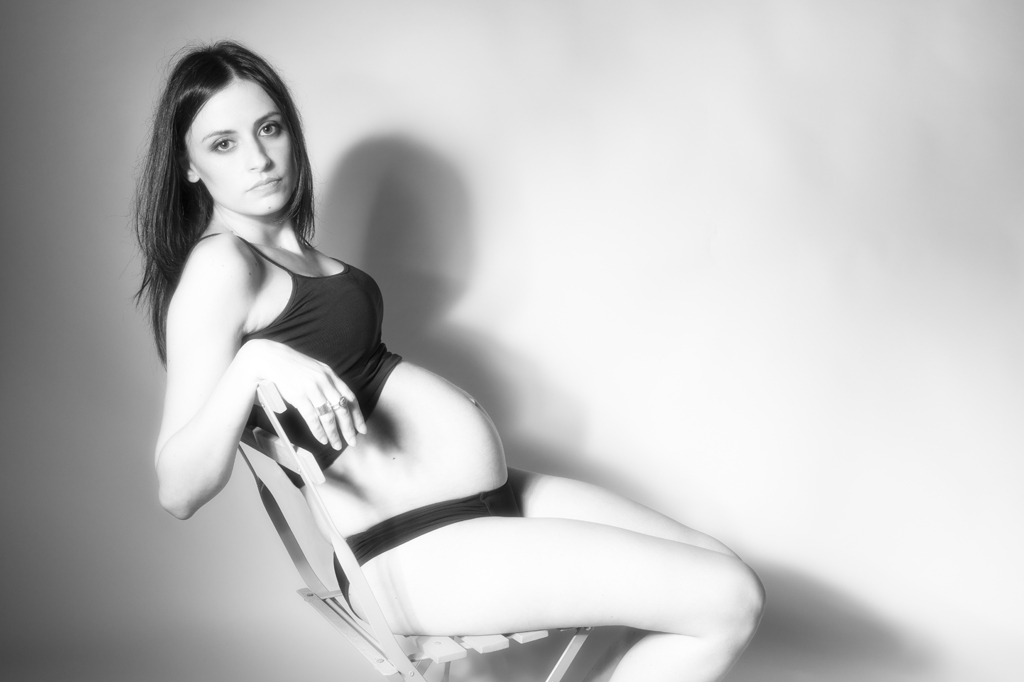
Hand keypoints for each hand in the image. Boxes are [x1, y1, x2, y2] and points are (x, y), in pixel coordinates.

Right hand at [238, 339, 366, 449]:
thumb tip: (338, 400)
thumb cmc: (293, 365)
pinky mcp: (299, 396)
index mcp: (331, 375)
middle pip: (342, 409)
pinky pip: (312, 418)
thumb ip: (328, 382)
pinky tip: (322, 439)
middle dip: (349, 428)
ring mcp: (312, 389)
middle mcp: (324, 382)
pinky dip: (318, 431)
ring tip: (337, 444)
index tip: (362, 428)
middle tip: (353, 442)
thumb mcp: (316, 369)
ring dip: (334, 433)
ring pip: (329, 417)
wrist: (271, 358)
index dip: (357, 415)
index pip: (350, 398)